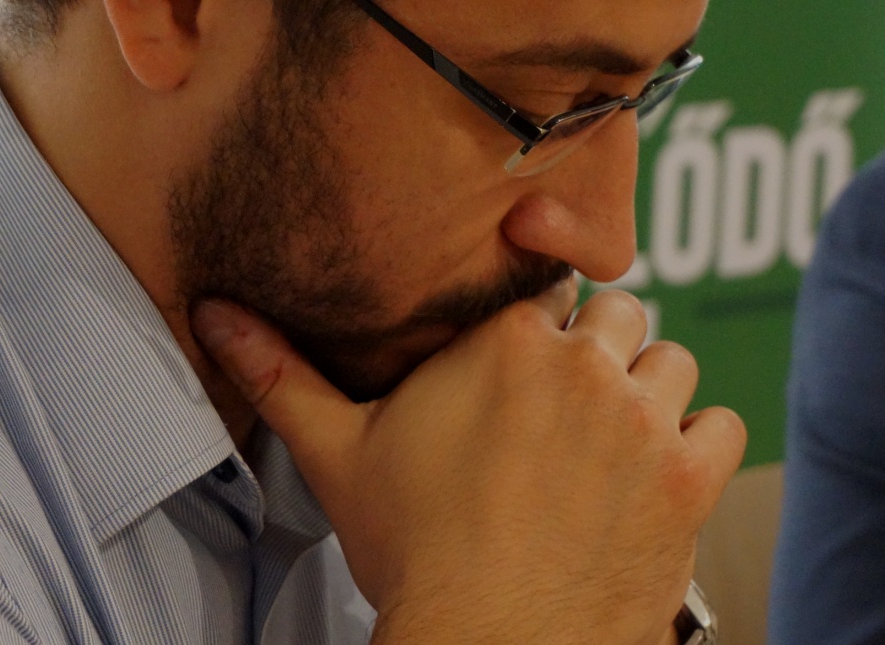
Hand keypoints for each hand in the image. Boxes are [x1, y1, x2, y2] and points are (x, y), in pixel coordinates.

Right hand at [193, 288, 744, 643]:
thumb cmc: (413, 550)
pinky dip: (696, 443)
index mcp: (503, 340)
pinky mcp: (689, 476)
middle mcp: (583, 363)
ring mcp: (643, 418)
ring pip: (670, 362)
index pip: (546, 288)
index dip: (537, 326)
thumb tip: (212, 312)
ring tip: (607, 440)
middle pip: (615, 315)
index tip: (525, 364)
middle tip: (563, 410)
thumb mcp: (338, 454)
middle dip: (594, 351)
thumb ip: (280, 373)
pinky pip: (719, 423)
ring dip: (647, 391)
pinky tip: (652, 475)